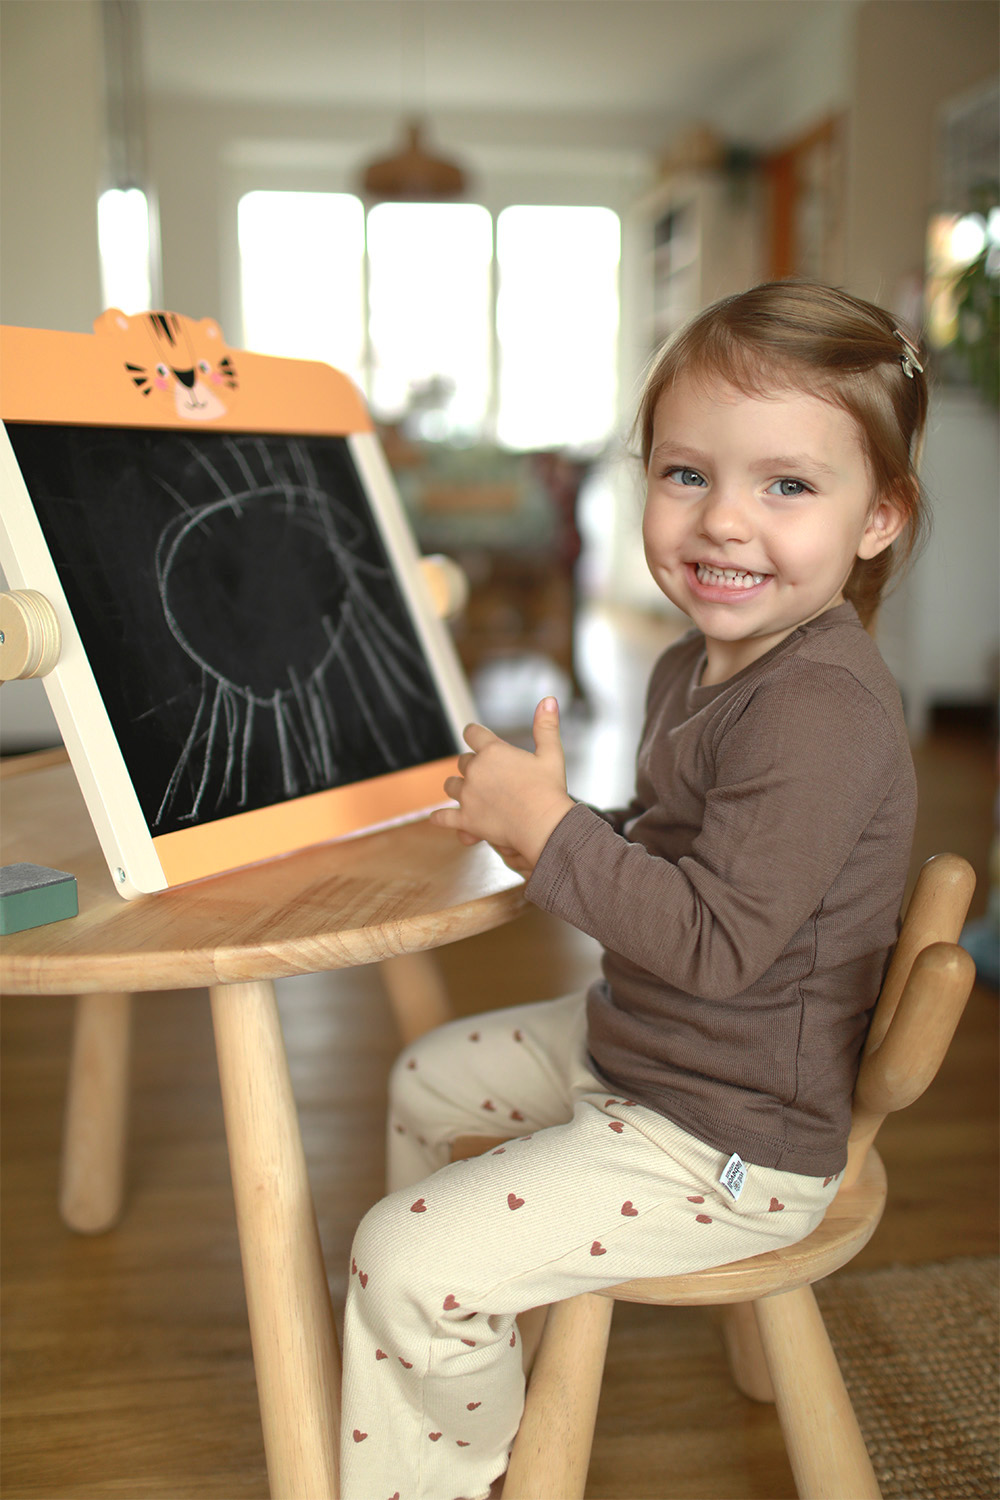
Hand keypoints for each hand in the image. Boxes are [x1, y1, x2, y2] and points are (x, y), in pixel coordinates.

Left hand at [429, 697, 574, 875]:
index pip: (472, 733)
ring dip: (457, 787)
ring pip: (450, 785)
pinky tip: (438, 817)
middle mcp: (475, 770)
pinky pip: (443, 817)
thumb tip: (548, 700)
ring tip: (468, 793)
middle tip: (488, 774)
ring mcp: (468, 796)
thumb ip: (546, 726)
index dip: (474, 733)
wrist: (545, 826)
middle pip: (463, 761)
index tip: (475, 736)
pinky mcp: (465, 820)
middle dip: (472, 766)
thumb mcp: (551, 754)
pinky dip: (440, 817)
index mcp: (493, 751)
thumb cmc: (549, 791)